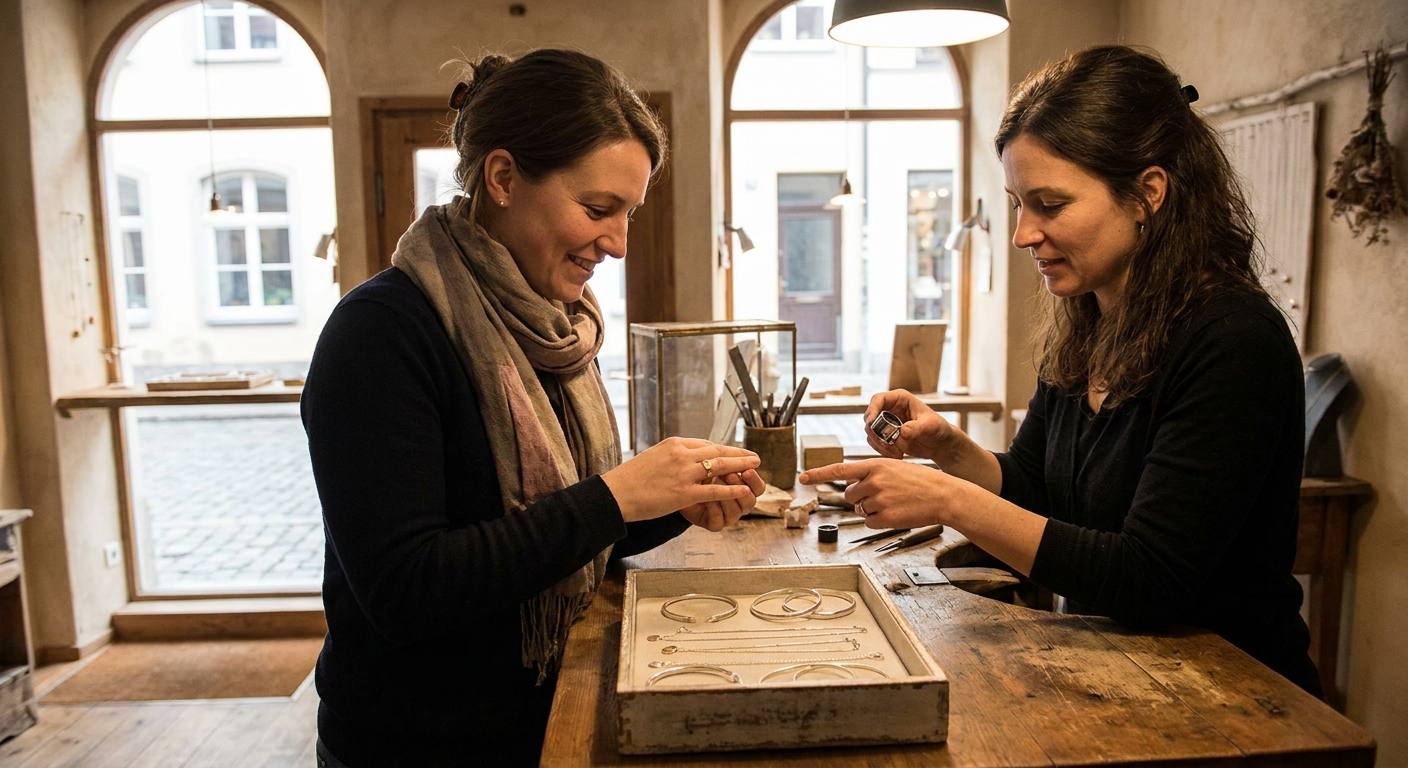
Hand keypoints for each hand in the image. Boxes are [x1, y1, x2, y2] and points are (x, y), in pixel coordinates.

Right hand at [602, 437, 762, 522]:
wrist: (617, 493)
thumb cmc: (631, 478)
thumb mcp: (653, 457)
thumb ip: (672, 456)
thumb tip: (684, 458)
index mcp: (674, 444)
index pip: (705, 444)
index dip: (721, 450)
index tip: (731, 453)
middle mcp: (682, 454)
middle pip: (717, 450)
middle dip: (738, 452)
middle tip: (753, 455)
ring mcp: (684, 473)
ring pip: (720, 466)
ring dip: (741, 465)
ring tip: (755, 465)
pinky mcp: (684, 493)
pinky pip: (715, 489)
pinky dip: (732, 488)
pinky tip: (743, 489)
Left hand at [679, 467, 765, 530]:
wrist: (680, 491)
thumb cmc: (700, 475)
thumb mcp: (713, 465)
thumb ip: (726, 461)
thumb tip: (735, 452)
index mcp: (744, 489)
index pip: (758, 488)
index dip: (754, 479)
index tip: (748, 467)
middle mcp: (739, 504)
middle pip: (751, 501)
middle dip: (742, 486)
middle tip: (732, 474)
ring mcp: (727, 516)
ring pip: (736, 512)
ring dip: (728, 496)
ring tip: (718, 481)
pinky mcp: (714, 524)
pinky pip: (718, 522)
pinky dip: (714, 509)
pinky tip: (707, 499)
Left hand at [798, 458, 970, 530]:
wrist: (944, 495)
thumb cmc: (921, 481)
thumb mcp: (895, 467)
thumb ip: (871, 474)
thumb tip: (852, 491)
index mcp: (876, 464)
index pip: (839, 469)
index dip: (818, 474)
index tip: (803, 478)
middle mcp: (874, 481)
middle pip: (849, 495)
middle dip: (859, 498)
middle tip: (881, 496)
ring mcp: (879, 500)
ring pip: (859, 510)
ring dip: (871, 509)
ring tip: (893, 503)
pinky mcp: (885, 518)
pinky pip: (869, 523)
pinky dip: (878, 522)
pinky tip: (895, 513)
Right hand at [863, 389, 957, 463]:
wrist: (940, 444)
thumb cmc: (938, 429)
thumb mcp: (930, 426)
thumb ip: (916, 427)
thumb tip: (902, 431)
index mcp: (900, 399)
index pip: (878, 399)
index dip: (871, 409)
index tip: (870, 423)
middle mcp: (890, 409)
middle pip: (870, 417)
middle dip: (875, 432)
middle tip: (886, 444)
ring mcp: (886, 424)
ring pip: (871, 433)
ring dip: (880, 444)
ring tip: (897, 452)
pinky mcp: (886, 437)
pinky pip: (876, 443)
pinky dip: (883, 451)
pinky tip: (898, 455)